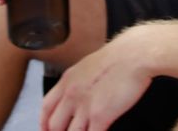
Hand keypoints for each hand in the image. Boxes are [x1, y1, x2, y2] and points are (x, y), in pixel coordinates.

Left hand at [39, 30, 153, 130]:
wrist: (133, 55)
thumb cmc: (118, 57)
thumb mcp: (88, 66)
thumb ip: (79, 82)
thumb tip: (79, 93)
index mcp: (67, 81)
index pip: (46, 107)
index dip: (44, 122)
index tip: (46, 128)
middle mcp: (72, 95)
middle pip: (54, 125)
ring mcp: (85, 107)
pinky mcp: (100, 116)